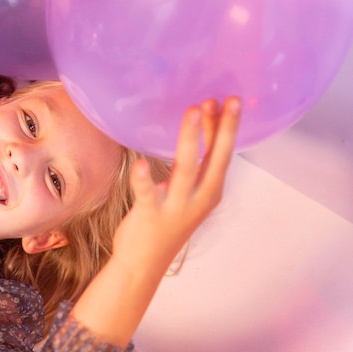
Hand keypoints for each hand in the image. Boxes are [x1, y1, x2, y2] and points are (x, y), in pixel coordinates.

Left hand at [112, 96, 240, 271]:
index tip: (228, 100)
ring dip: (191, 138)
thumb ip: (191, 170)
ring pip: (186, 169)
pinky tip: (140, 164)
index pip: (221, 154)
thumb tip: (194, 136)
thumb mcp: (186, 196)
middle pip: (216, 159)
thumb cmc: (165, 224)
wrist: (144, 263)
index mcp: (209, 191)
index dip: (224, 127)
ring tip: (193, 111)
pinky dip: (143, 179)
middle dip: (223, 128)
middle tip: (228, 99)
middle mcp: (199, 198)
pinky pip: (147, 193)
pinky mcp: (151, 214)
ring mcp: (176, 207)